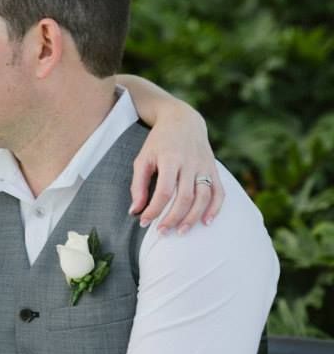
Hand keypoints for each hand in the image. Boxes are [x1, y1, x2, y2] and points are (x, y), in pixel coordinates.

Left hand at [129, 108, 223, 233]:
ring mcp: (204, 166)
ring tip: (180, 232)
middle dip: (173, 218)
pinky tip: (206, 222)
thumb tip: (134, 211)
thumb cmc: (158, 143)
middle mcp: (190, 163)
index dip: (154, 209)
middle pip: (185, 197)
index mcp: (170, 159)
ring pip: (203, 197)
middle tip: (161, 232)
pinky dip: (215, 208)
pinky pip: (219, 191)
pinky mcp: (214, 169)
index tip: (144, 222)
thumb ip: (137, 185)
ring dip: (193, 217)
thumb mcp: (143, 158)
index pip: (164, 191)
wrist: (182, 120)